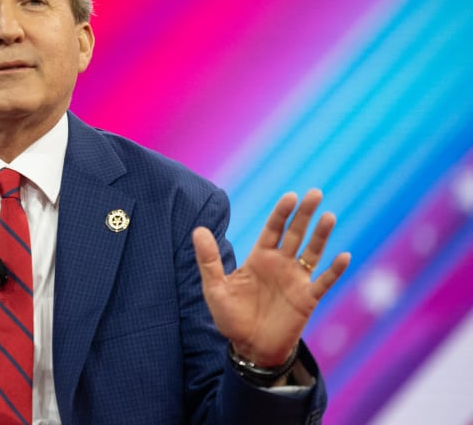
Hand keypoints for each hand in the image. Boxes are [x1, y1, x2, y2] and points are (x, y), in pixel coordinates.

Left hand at [192, 189, 350, 366]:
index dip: (282, 212)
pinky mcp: (307, 299)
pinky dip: (335, 270)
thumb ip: (208, 260)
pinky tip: (344, 256)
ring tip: (329, 216)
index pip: (273, 229)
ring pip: (312, 252)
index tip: (290, 196)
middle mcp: (280, 264)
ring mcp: (296, 280)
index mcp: (259, 258)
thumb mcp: (215, 288)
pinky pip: (324, 281)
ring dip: (321, 235)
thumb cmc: (231, 318)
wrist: (250, 348)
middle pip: (295, 234)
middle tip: (315, 193)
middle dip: (305, 214)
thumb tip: (198, 229)